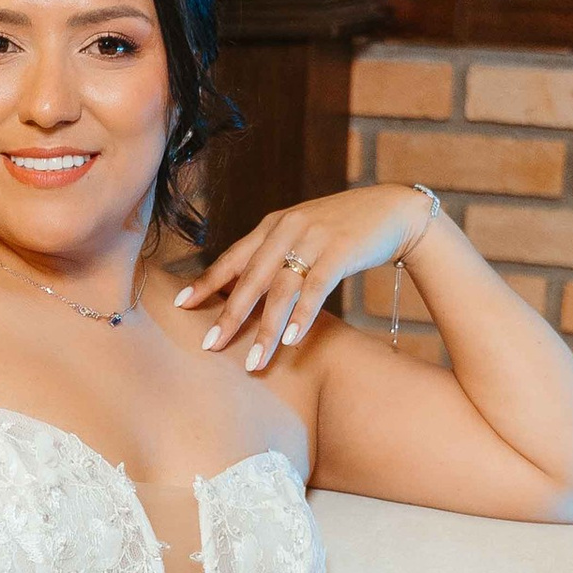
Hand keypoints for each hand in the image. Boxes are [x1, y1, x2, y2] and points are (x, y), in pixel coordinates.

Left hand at [174, 185, 434, 369]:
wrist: (392, 210)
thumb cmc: (344, 229)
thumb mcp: (302, 234)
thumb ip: (274, 255)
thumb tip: (245, 291)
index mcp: (272, 225)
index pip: (232, 257)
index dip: (206, 282)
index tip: (180, 305)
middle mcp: (287, 228)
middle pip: (250, 278)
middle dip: (229, 316)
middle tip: (210, 347)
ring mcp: (314, 238)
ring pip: (281, 289)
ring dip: (267, 329)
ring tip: (255, 362)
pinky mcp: (341, 250)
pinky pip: (316, 287)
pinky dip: (303, 315)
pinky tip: (293, 340)